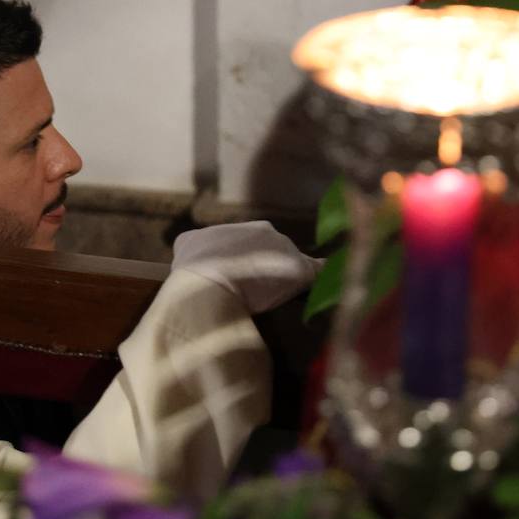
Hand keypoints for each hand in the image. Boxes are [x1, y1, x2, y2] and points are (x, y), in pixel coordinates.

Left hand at [171, 220, 323, 314]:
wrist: (214, 286)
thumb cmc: (261, 281)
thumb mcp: (299, 276)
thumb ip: (318, 269)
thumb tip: (332, 264)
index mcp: (270, 231)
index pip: (279, 250)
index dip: (277, 270)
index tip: (273, 290)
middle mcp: (242, 225)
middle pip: (251, 248)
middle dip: (251, 265)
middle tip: (249, 294)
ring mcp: (212, 231)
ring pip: (222, 249)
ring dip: (224, 265)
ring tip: (224, 291)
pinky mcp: (186, 241)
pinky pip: (192, 249)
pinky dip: (195, 262)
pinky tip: (199, 282)